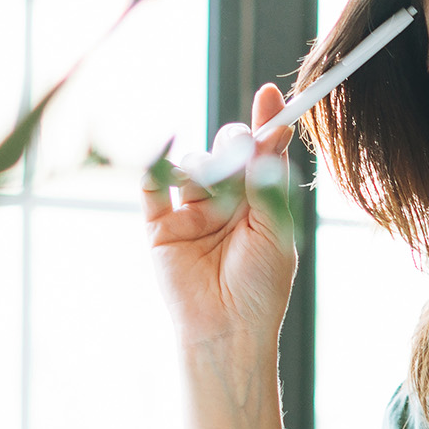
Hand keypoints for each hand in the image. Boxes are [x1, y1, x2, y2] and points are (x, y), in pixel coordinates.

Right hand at [144, 83, 297, 356]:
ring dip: (205, 168)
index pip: (261, 154)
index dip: (267, 123)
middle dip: (234, 146)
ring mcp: (191, 213)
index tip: (273, 96)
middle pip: (225, 152)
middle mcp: (225, 203)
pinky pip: (153, 187)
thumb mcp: (275, 228)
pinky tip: (166, 149)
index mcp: (259, 203)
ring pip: (193, 166)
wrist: (228, 331)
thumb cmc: (260, 286)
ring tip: (214, 192)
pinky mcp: (161, 227)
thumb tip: (272, 131)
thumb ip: (268, 180)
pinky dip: (156, 164)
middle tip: (241, 154)